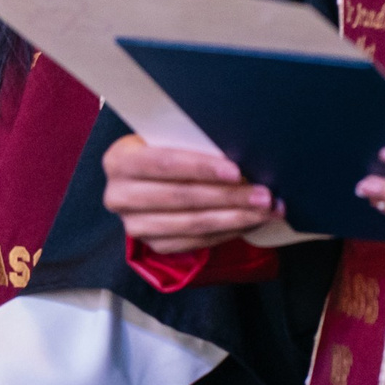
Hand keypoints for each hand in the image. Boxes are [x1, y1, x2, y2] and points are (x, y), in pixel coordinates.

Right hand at [101, 134, 278, 252]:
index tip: (235, 170)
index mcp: (119, 161)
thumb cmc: (165, 151)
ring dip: (235, 218)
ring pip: (192, 224)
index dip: (200, 167)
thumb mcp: (167, 140)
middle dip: (228, 196)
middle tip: (263, 194)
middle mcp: (119, 196)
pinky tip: (250, 223)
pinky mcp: (154, 245)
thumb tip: (240, 152)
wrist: (148, 180)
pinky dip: (228, 232)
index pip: (163, 163)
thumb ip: (192, 144)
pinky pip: (196, 242)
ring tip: (265, 210)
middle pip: (181, 197)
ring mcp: (134, 225)